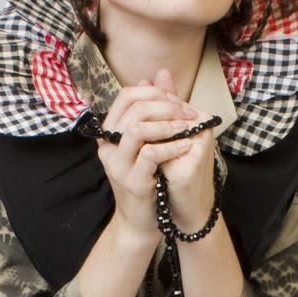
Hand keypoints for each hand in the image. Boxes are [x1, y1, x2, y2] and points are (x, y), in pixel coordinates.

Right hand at [97, 68, 215, 239]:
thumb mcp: (148, 140)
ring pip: (137, 128)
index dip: (154, 91)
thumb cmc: (147, 178)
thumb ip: (152, 108)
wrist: (142, 221)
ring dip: (167, 125)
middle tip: (188, 114)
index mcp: (111, 132)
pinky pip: (150, 155)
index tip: (177, 100)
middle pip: (134, 107)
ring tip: (187, 129)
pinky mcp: (132, 181)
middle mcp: (109, 146)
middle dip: (167, 106)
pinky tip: (185, 147)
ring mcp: (117, 165)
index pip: (126, 95)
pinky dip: (172, 147)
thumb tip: (155, 75)